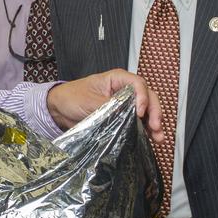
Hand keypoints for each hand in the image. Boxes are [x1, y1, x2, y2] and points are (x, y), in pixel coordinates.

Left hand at [46, 68, 163, 143]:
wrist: (59, 110)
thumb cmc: (72, 97)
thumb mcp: (89, 101)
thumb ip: (108, 106)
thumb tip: (125, 114)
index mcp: (117, 79)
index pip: (138, 84)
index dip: (143, 97)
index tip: (140, 112)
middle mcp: (124, 90)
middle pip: (147, 97)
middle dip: (154, 112)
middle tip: (156, 126)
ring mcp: (125, 104)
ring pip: (146, 111)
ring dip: (154, 123)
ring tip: (158, 136)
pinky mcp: (122, 117)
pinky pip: (138, 122)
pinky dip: (146, 130)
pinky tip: (151, 138)